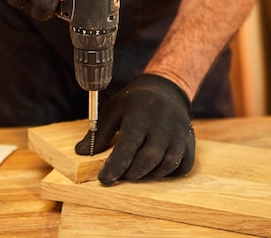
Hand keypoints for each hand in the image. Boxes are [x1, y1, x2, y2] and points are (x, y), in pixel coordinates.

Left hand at [75, 74, 194, 184]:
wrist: (165, 90)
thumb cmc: (134, 102)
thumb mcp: (113, 109)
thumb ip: (98, 132)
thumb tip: (80, 151)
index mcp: (140, 115)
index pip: (127, 147)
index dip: (115, 166)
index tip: (104, 179)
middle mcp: (163, 124)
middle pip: (149, 159)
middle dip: (132, 172)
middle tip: (121, 174)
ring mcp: (179, 134)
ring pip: (167, 165)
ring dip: (150, 174)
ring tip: (136, 171)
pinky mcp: (190, 141)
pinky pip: (183, 166)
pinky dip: (169, 174)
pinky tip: (155, 169)